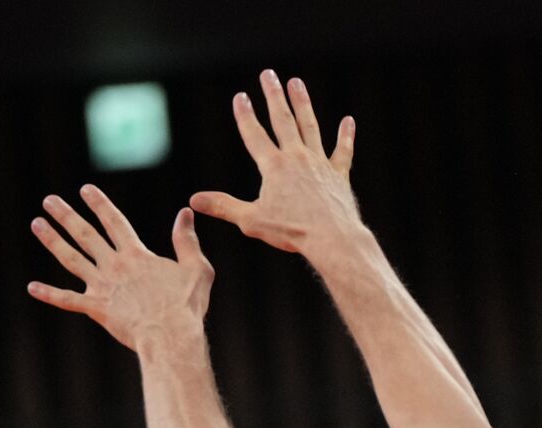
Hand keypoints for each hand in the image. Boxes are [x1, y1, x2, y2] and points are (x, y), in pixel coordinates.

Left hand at [28, 187, 212, 350]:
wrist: (170, 336)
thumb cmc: (187, 305)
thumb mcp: (196, 269)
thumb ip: (187, 241)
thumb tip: (185, 213)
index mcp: (137, 256)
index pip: (114, 222)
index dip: (100, 204)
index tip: (85, 189)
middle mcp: (114, 266)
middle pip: (85, 235)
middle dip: (66, 215)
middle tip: (49, 200)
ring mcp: (102, 287)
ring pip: (71, 259)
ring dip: (52, 240)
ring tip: (37, 224)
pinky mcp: (96, 309)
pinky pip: (67, 300)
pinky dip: (49, 294)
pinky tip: (32, 287)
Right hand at [191, 70, 357, 254]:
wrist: (333, 238)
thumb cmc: (293, 232)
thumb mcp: (251, 220)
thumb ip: (223, 207)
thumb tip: (194, 200)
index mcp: (274, 167)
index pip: (254, 135)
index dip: (245, 115)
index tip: (241, 96)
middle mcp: (297, 158)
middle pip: (283, 120)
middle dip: (273, 96)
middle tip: (268, 74)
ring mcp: (320, 164)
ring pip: (310, 126)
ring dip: (303, 103)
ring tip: (296, 83)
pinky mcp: (339, 175)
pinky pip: (343, 151)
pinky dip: (345, 136)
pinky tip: (348, 121)